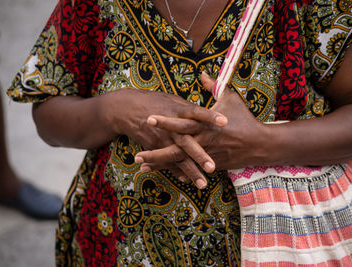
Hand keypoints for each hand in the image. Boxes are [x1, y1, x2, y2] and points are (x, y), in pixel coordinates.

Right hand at [101, 88, 226, 187]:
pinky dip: (175, 171)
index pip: (197, 113)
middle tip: (212, 167)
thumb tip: (207, 114)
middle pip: (187, 142)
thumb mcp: (173, 99)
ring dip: (190, 171)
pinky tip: (186, 180)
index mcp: (178, 111)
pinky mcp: (154, 147)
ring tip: (203, 184)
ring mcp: (161, 139)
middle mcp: (170, 127)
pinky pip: (166, 162)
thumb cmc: (154, 101)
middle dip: (199, 155)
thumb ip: (190, 109)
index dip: (210, 117)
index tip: (225, 122)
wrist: (126, 109)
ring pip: (178, 157)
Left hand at [136, 72, 270, 171]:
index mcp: (205, 124)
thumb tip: (203, 74)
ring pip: (180, 162)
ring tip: (142, 165)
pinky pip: (191, 169)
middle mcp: (203, 141)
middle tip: (136, 154)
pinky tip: (162, 173)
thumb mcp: (230, 98)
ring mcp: (206, 155)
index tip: (148, 118)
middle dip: (155, 152)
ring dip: (161, 164)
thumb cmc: (244, 119)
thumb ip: (214, 86)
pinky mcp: (211, 165)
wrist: (259, 143)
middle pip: (175, 149)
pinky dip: (176, 171)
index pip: (181, 122)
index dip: (165, 120)